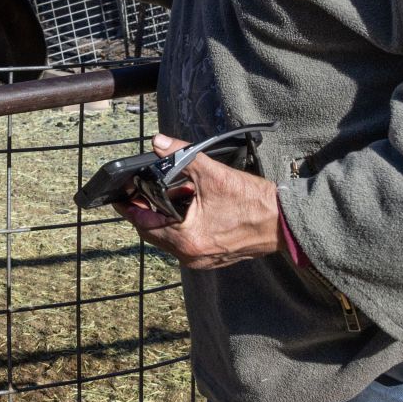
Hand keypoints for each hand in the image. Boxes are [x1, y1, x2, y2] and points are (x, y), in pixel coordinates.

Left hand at [115, 133, 284, 269]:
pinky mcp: (212, 257)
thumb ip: (181, 156)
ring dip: (163, 217)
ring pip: (168, 238)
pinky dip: (179, 224)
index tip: (116, 197)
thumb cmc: (253, 203)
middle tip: (138, 190)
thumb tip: (158, 142)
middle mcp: (190, 255)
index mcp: (186, 239)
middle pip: (153, 232)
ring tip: (166, 193)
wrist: (286, 223)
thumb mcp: (213, 174)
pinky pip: (184, 241)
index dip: (128, 208)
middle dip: (144, 211)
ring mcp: (201, 259)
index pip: (143, 223)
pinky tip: (186, 205)